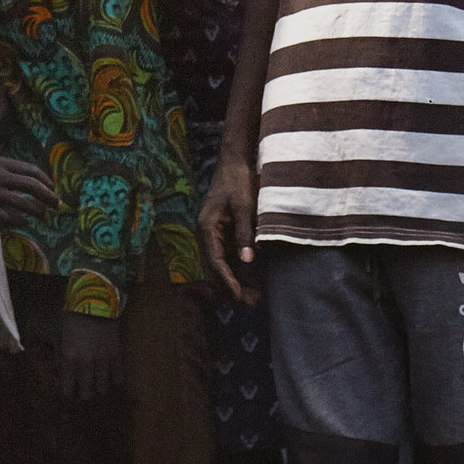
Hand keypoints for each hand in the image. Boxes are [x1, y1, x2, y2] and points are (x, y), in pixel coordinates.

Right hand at [0, 159, 59, 225]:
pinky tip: (25, 222)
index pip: (32, 171)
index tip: (53, 190)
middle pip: (33, 186)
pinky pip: (9, 217)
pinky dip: (21, 221)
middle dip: (49, 197)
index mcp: (1, 163)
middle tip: (56, 205)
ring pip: (24, 204)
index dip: (47, 182)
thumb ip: (10, 173)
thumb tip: (35, 185)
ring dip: (38, 212)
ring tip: (43, 217)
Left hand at [61, 312, 123, 400]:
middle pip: (86, 395)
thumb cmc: (72, 316)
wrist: (95, 300)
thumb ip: (59, 356)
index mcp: (68, 358)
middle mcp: (86, 363)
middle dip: (83, 395)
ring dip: (98, 388)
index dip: (68, 393)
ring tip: (96, 382)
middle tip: (82, 389)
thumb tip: (61, 372)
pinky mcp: (116, 355)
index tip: (69, 389)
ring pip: (103, 390)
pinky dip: (113, 380)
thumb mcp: (58, 335)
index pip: (67, 390)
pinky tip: (109, 375)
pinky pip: (118, 378)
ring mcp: (103, 361)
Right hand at [199, 153, 260, 302]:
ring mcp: (216, 233)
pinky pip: (231, 254)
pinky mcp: (226, 230)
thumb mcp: (243, 206)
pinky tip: (255, 279)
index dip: (228, 280)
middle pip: (219, 266)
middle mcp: (208, 233)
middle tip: (252, 302)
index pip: (216, 261)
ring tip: (256, 297)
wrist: (235, 160)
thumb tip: (247, 260)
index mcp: (208, 227)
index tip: (238, 295)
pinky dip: (242, 267)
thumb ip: (245, 233)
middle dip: (234, 286)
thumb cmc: (238, 180)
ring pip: (226, 263)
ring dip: (239, 279)